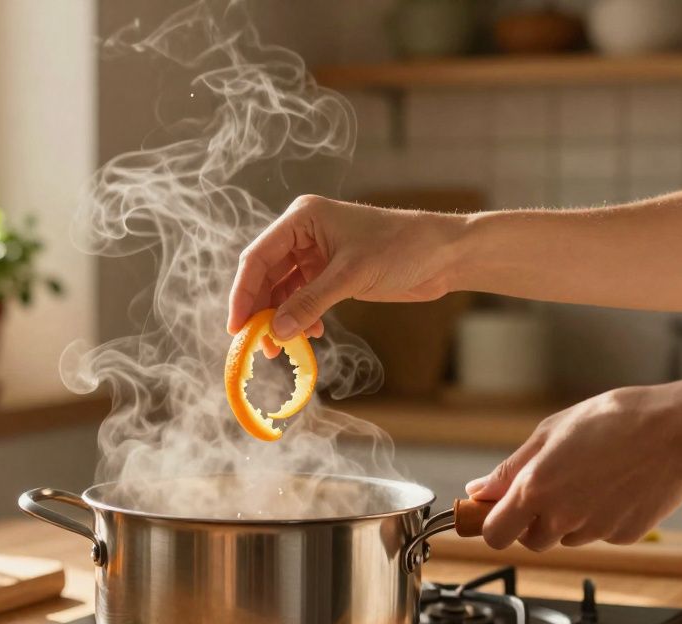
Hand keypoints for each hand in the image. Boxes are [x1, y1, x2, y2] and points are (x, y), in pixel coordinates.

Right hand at [228, 195, 461, 345]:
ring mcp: (317, 253)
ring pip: (283, 289)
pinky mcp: (331, 272)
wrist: (444, 254)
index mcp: (302, 218)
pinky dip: (302, 316)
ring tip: (282, 348)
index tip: (237, 327)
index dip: (243, 293)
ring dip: (281, 318)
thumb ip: (310, 302)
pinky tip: (310, 333)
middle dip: (261, 310)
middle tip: (258, 344)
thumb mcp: (351, 276)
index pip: (257, 257)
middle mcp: (304, 233)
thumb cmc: (402, 248)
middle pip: (266, 275)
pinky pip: (303, 297)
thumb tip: (275, 332)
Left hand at [466, 385, 681, 550]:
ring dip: (568, 519)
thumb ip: (509, 470)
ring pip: (566, 537)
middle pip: (530, 541)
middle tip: (553, 486)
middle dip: (532, 522)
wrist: (678, 431)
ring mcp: (595, 531)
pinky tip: (618, 486)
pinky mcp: (625, 537)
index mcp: (535, 490)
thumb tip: (478, 491)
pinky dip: (602, 517)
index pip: (494, 535)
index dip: (492, 525)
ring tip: (592, 477)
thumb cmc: (613, 420)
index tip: (497, 512)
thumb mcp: (550, 433)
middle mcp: (562, 518)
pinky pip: (601, 534)